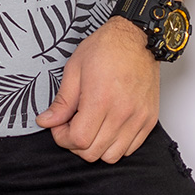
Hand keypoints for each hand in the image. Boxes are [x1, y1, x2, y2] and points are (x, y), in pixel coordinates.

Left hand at [35, 17, 159, 162]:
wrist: (137, 38)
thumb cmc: (106, 48)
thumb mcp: (75, 69)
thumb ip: (62, 101)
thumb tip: (46, 121)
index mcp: (101, 99)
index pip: (78, 140)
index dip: (62, 137)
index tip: (58, 125)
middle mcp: (122, 113)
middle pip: (93, 153)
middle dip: (75, 144)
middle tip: (70, 126)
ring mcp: (138, 119)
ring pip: (112, 156)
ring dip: (95, 147)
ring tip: (89, 127)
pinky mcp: (149, 120)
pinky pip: (130, 149)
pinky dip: (115, 146)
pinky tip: (107, 127)